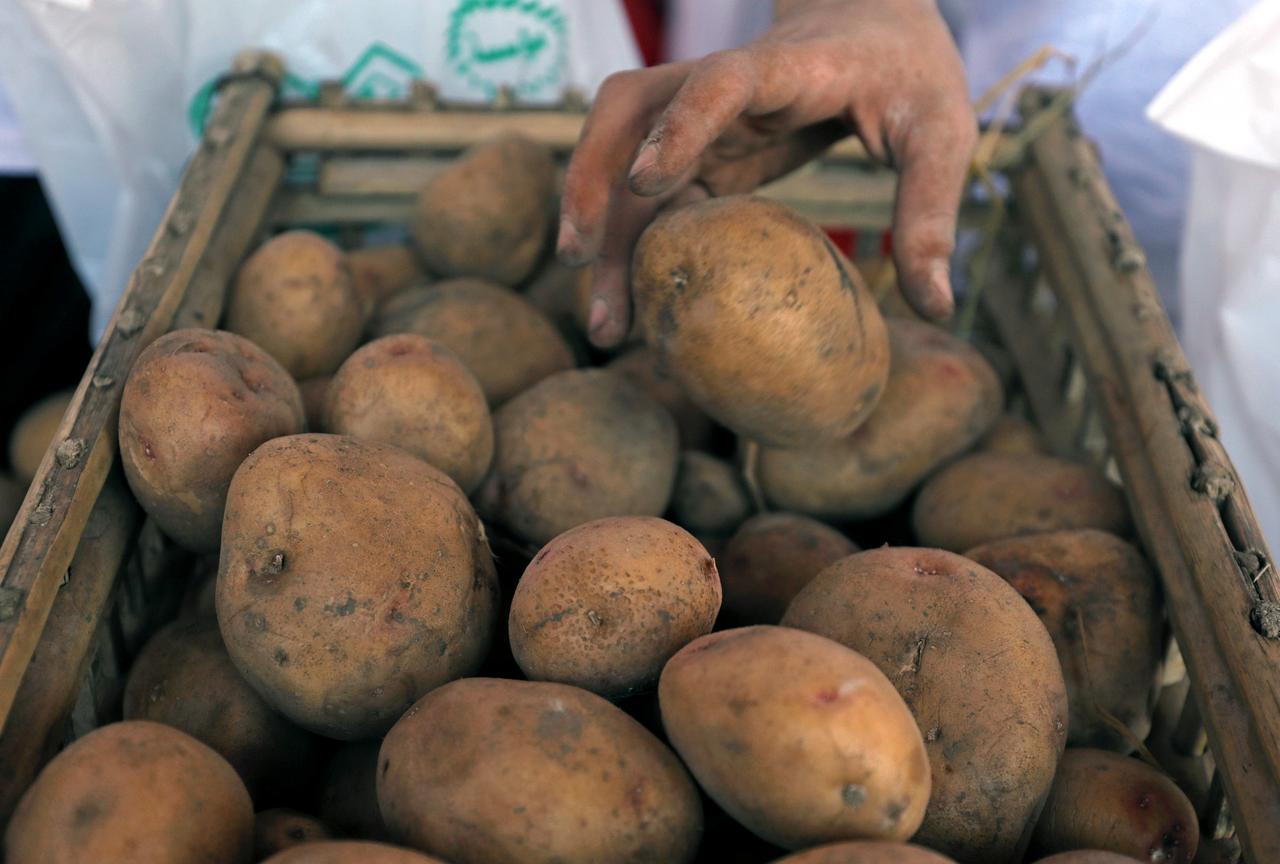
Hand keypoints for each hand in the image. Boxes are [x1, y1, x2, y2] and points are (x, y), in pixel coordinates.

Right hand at [558, 0, 976, 347]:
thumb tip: (937, 305)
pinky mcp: (699, 152)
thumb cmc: (907, 75)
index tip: (645, 184)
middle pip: (630, 113)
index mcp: (784, 68)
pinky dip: (633, 247)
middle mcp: (722, 85)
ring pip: (622, 157)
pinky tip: (637, 307)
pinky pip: (648, 196)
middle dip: (593, 181)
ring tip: (607, 320)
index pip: (717, 83)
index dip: (679, 127)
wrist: (872, 25)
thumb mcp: (942, 134)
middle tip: (580, 261)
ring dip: (602, 231)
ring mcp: (700, 117)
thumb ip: (932, 212)